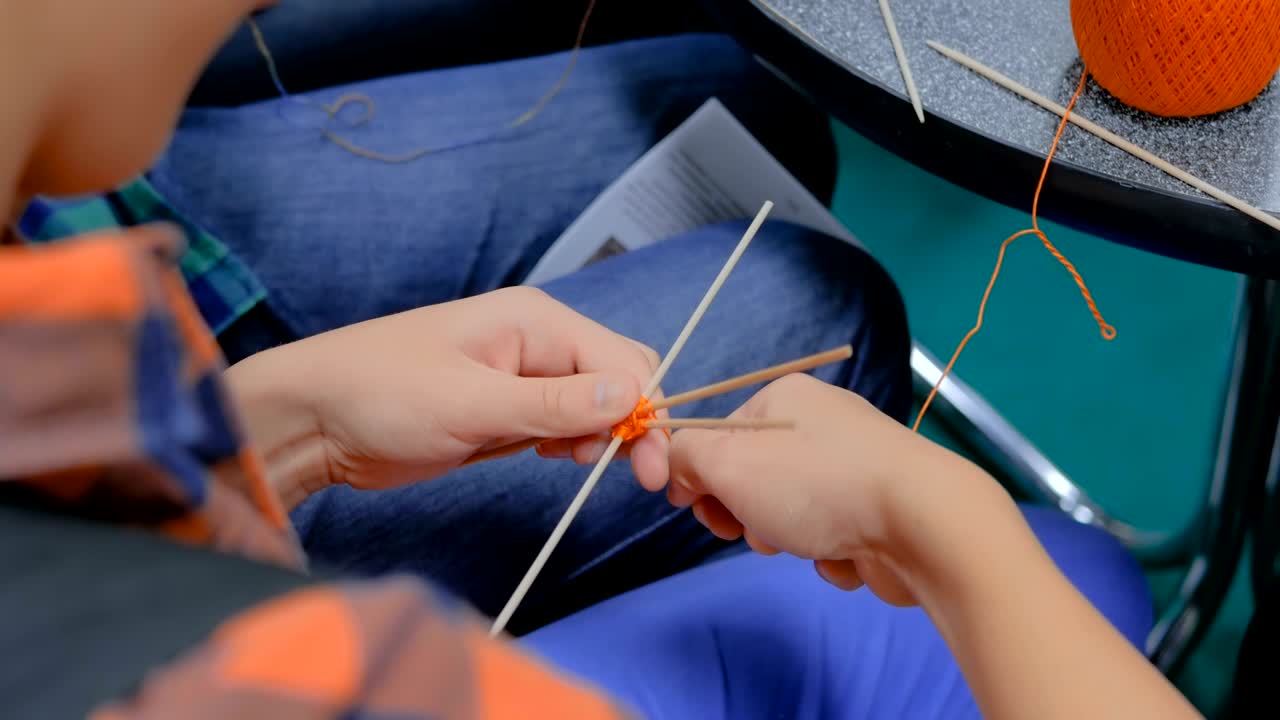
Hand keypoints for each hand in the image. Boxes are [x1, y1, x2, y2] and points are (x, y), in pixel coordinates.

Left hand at [226, 287, 667, 507]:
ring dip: (598, 436)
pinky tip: (551, 456)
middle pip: (616, 377)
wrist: (312, 420)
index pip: (622, 361)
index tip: (652, 471)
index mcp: (535, 320)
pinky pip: (561, 420)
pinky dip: (570, 441)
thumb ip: (554, 404)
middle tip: (620, 475)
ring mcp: (521, 374)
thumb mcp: (471, 403)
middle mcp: (536, 340)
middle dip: (628, 423)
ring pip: (593, 403)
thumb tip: (630, 396)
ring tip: (569, 461)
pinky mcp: (504, 406)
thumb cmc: (380, 395)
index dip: (645, 413)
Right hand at [667, 373, 979, 605]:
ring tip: (808, 542)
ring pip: (788, 512)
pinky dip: (827, 552)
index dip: (701, 478)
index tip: (697, 508)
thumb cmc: (818, 485)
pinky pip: (828, 535)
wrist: (923, 523)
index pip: (717, 435)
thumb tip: (676, 466)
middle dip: (746, 513)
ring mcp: (852, 465)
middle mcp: (820, 423)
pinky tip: (845, 552)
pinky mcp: (877, 508)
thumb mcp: (727, 463)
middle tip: (754, 528)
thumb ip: (685, 457)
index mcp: (783, 397)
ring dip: (786, 537)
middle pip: (752, 476)